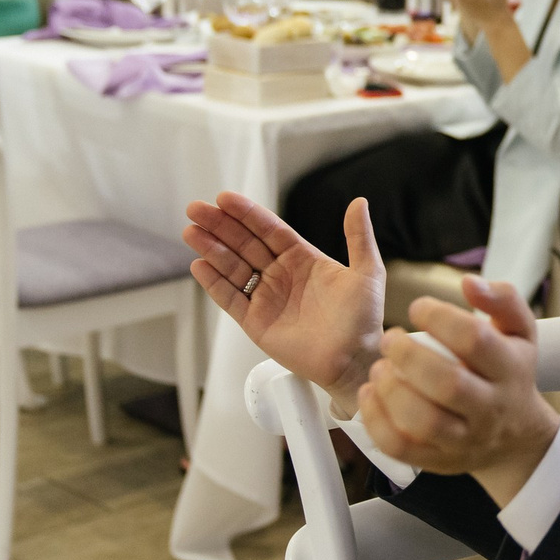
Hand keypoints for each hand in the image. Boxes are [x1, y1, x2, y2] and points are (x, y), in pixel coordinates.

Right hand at [184, 192, 386, 414]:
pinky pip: (230, 299)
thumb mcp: (367, 272)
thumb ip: (359, 237)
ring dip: (211, 249)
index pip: (269, 230)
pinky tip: (199, 265)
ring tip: (192, 232)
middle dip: (220, 226)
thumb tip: (360, 202)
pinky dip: (214, 283)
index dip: (248, 214)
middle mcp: (281, 275)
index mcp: (304, 259)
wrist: (354, 360)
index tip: (226, 198)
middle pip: (244, 244)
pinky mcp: (256, 322)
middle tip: (197, 209)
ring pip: (233, 268)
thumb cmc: (364, 320)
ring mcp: (266, 298)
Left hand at [357, 275, 559, 506]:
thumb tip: (469, 283)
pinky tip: (370, 395)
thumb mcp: (521, 332)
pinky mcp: (439, 460)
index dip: (440, 318)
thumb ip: (503, 299)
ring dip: (391, 391)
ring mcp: (464, 439)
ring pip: (424, 422)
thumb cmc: (511, 374)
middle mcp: (490, 407)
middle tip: (389, 337)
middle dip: (409, 356)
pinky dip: (377, 422)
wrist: (518, 437)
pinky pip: (402, 448)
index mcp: (510, 369)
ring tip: (379, 367)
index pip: (475, 341)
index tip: (417, 307)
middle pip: (449, 384)